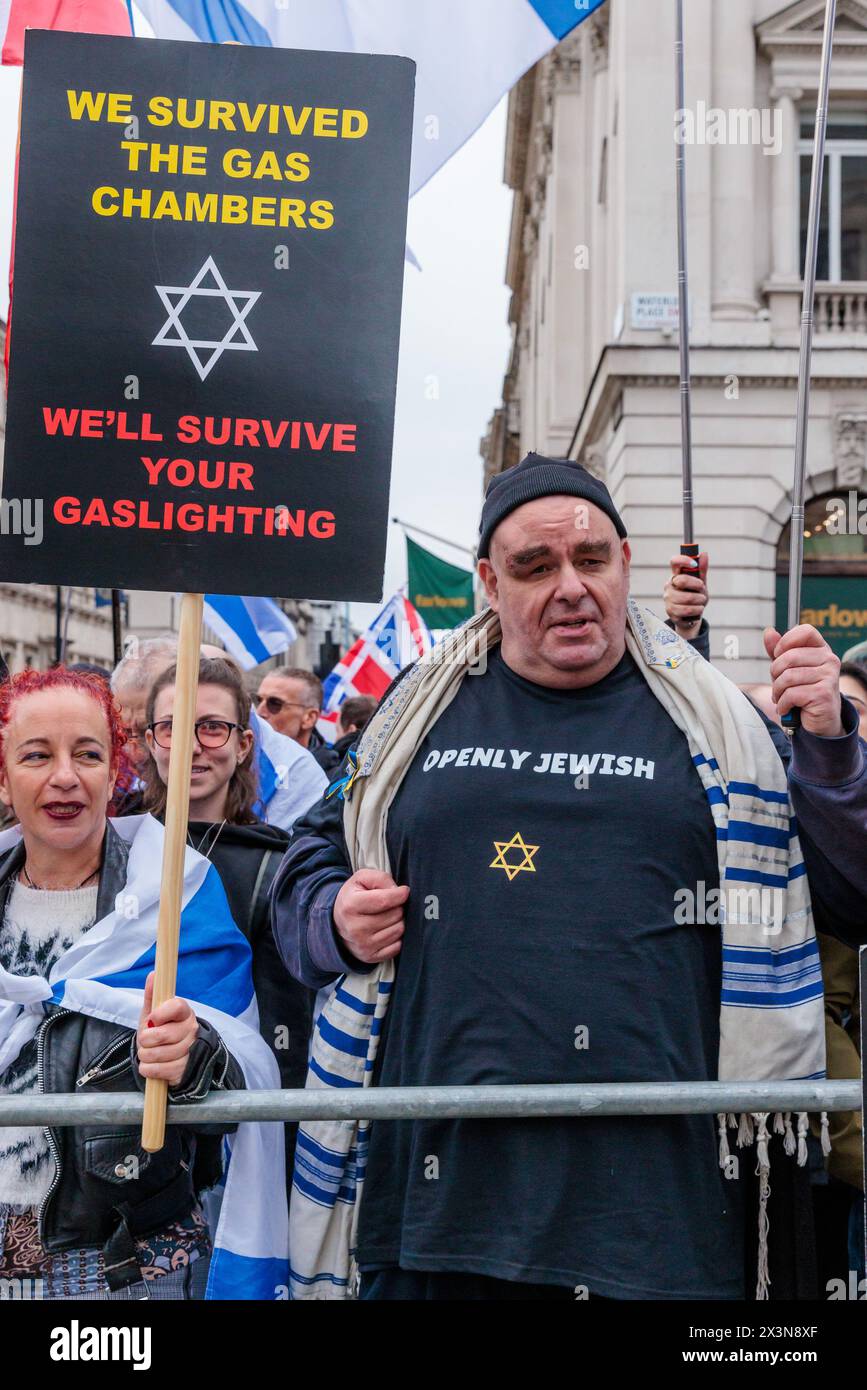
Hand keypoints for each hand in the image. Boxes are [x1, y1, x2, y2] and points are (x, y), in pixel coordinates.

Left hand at [136, 971, 198, 1087]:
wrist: (165, 1058)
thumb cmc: (158, 1031)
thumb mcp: (152, 1013)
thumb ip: (151, 995)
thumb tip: (153, 974)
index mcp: (184, 1012)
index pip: (177, 1007)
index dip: (161, 1013)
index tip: (152, 1018)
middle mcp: (191, 1030)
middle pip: (164, 1034)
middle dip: (146, 1039)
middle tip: (145, 1039)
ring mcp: (190, 1050)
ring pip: (160, 1054)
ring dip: (145, 1055)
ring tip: (148, 1052)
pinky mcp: (184, 1070)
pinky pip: (160, 1070)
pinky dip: (148, 1069)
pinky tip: (151, 1065)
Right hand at [333, 868, 409, 964]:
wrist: (336, 922)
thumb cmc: (353, 897)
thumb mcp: (361, 879)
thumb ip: (381, 879)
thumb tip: (401, 892)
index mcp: (350, 906)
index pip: (385, 901)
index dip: (400, 894)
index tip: (403, 891)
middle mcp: (355, 928)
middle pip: (395, 915)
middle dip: (397, 907)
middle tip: (389, 905)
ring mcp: (362, 945)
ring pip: (399, 930)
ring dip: (398, 921)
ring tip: (387, 916)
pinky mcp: (370, 957)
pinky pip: (397, 946)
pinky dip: (396, 937)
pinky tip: (386, 929)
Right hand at [664, 553, 708, 633]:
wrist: (692, 616)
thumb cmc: (695, 596)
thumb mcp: (701, 583)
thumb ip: (702, 569)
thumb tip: (704, 554)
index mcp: (676, 575)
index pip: (674, 562)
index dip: (684, 560)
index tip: (694, 564)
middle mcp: (669, 585)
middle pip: (682, 580)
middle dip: (697, 585)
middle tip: (702, 589)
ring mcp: (668, 599)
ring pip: (687, 597)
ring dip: (700, 600)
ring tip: (701, 602)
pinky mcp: (670, 611)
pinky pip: (687, 610)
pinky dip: (697, 610)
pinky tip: (698, 609)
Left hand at [763, 625, 842, 736]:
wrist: (819, 721)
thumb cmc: (802, 690)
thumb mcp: (788, 669)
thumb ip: (778, 651)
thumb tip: (769, 631)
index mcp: (822, 649)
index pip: (805, 631)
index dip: (786, 642)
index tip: (778, 656)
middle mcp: (829, 660)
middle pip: (790, 657)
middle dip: (775, 673)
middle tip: (777, 686)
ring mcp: (829, 676)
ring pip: (788, 677)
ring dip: (777, 691)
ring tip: (781, 697)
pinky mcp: (823, 694)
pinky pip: (791, 694)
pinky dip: (782, 703)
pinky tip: (786, 708)